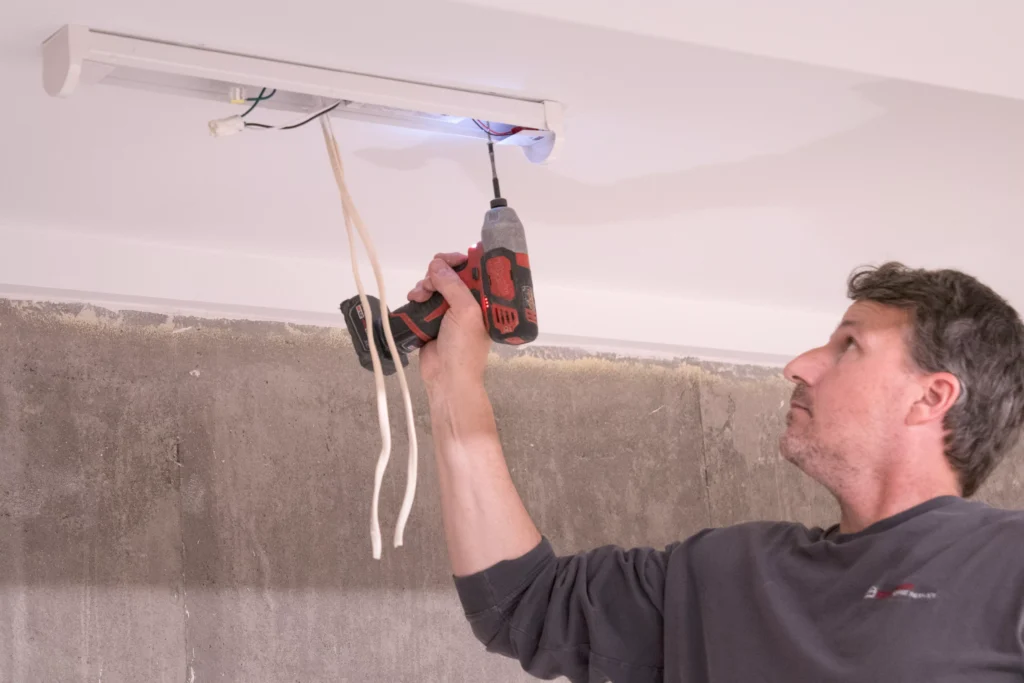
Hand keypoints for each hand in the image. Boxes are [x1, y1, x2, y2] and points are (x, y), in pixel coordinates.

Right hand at [407, 253, 491, 391]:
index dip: (463, 261)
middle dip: (439, 274)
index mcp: (484, 301)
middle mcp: (469, 304)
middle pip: (452, 275)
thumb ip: (453, 285)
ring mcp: (450, 312)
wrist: (447, 378)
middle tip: (431, 281)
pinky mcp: (433, 319)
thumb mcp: (465, 312)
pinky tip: (414, 299)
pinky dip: (418, 295)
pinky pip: (425, 298)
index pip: (476, 272)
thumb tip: (437, 264)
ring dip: (425, 285)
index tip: (449, 259)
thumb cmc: (464, 346)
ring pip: (435, 285)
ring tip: (420, 295)